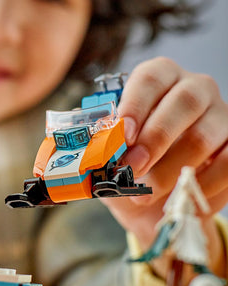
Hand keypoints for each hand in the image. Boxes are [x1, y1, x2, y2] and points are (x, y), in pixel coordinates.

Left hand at [105, 58, 227, 277]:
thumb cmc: (126, 174)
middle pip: (185, 101)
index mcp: (157, 83)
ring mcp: (220, 116)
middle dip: (155, 139)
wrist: (154, 206)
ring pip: (204, 136)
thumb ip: (94, 155)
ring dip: (170, 170)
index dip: (135, 104)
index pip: (150, 77)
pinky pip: (227, 162)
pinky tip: (178, 197)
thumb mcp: (104, 164)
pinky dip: (199, 185)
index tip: (121, 135)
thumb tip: (75, 158)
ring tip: (145, 194)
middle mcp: (193, 90)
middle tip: (131, 169)